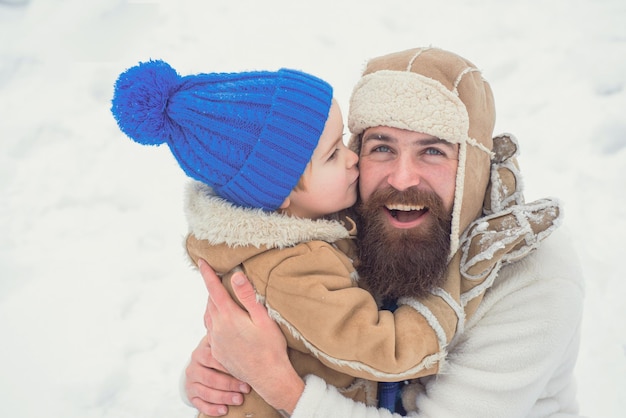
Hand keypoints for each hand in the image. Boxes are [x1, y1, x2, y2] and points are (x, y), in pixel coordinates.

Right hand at [184, 335, 250, 415]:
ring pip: (206, 392)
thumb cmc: (220, 353)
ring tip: (239, 400)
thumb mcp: (222, 342)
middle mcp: (193, 365)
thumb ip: (231, 336)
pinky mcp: (191, 394)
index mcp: (202, 350)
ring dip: (224, 397)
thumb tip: (252, 323)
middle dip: (229, 384)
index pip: (212, 357)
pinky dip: (212, 408)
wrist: (202, 365)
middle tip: (246, 389)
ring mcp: (191, 381)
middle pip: (210, 377)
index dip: (229, 366)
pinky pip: (199, 404)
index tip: (246, 371)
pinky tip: (224, 410)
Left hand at [199, 259, 304, 413]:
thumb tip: (235, 276)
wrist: (268, 378)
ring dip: (212, 305)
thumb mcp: (263, 318)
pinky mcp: (218, 353)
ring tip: (219, 298)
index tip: (201, 261)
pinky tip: (222, 323)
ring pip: (208, 317)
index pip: (213, 289)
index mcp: (228, 317)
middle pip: (210, 302)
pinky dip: (214, 321)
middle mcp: (217, 329)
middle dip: (212, 289)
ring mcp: (216, 342)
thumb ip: (247, 296)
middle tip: (216, 277)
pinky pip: (210, 331)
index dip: (207, 274)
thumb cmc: (271, 347)